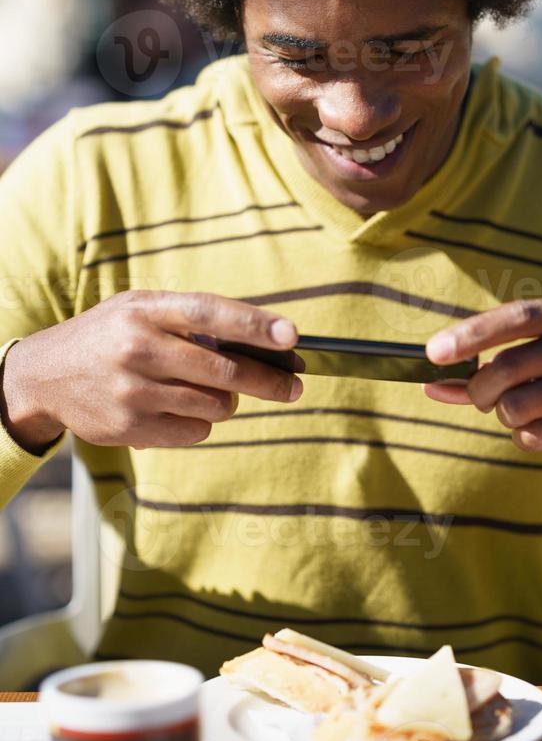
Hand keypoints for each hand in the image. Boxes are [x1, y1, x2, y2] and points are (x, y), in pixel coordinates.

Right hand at [1, 290, 303, 451]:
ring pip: (215, 406)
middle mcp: (139, 349)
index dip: (255, 324)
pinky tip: (182, 408)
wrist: (45, 375)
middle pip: (224, 371)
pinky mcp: (131, 428)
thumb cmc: (110, 335)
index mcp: (146, 310)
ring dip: (228, 402)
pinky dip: (202, 422)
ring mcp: (134, 392)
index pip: (210, 313)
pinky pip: (196, 432)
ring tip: (213, 391)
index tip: (292, 336)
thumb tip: (260, 340)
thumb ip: (191, 319)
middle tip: (296, 386)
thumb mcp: (140, 309)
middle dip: (269, 380)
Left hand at [424, 295, 541, 459]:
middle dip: (479, 389)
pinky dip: (526, 436)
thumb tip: (432, 386)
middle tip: (482, 396)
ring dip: (505, 415)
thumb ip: (497, 362)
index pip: (514, 318)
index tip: (434, 352)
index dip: (470, 335)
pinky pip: (534, 434)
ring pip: (515, 406)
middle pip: (506, 368)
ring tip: (525, 411)